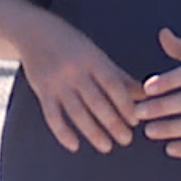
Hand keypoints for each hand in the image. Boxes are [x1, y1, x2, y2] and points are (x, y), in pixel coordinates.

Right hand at [15, 18, 141, 153]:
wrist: (35, 33)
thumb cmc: (73, 46)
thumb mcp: (97, 55)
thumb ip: (118, 76)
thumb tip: (145, 96)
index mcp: (93, 60)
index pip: (113, 85)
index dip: (125, 104)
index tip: (135, 121)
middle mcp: (74, 71)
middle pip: (97, 102)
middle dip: (113, 123)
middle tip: (126, 139)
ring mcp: (57, 82)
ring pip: (76, 112)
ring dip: (93, 133)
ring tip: (107, 147)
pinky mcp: (42, 91)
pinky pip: (52, 116)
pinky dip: (63, 133)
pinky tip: (74, 146)